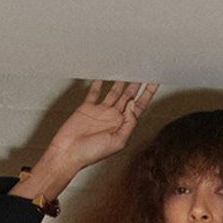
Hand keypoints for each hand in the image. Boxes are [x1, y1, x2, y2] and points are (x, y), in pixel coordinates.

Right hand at [23, 79, 158, 194]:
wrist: (69, 152)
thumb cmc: (91, 153)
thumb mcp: (117, 141)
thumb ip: (129, 122)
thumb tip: (133, 103)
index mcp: (122, 126)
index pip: (139, 107)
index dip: (148, 93)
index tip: (154, 81)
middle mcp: (113, 118)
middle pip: (129, 97)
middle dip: (137, 84)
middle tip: (143, 69)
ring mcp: (100, 112)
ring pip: (114, 92)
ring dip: (122, 81)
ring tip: (129, 69)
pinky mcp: (87, 107)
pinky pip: (94, 92)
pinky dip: (98, 84)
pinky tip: (103, 76)